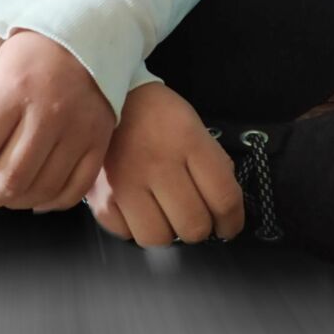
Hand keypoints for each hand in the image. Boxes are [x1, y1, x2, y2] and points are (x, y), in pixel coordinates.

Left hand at [0, 29, 116, 210]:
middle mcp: (47, 113)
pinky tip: (34, 196)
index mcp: (13, 89)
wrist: (90, 35)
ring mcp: (76, 131)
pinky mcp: (98, 143)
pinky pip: (72, 190)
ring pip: (39, 190)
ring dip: (12, 201)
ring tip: (1, 190)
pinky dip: (48, 202)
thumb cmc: (36, 52)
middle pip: (9, 177)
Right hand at [84, 82, 244, 245]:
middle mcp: (159, 164)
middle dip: (199, 227)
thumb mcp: (192, 123)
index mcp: (188, 140)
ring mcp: (127, 182)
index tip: (228, 226)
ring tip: (161, 214)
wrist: (102, 95)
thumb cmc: (153, 112)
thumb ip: (212, 161)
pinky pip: (125, 233)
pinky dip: (132, 226)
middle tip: (191, 215)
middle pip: (194, 226)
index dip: (232, 221)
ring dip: (165, 230)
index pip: (224, 198)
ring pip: (159, 238)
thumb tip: (224, 204)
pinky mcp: (101, 196)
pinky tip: (135, 208)